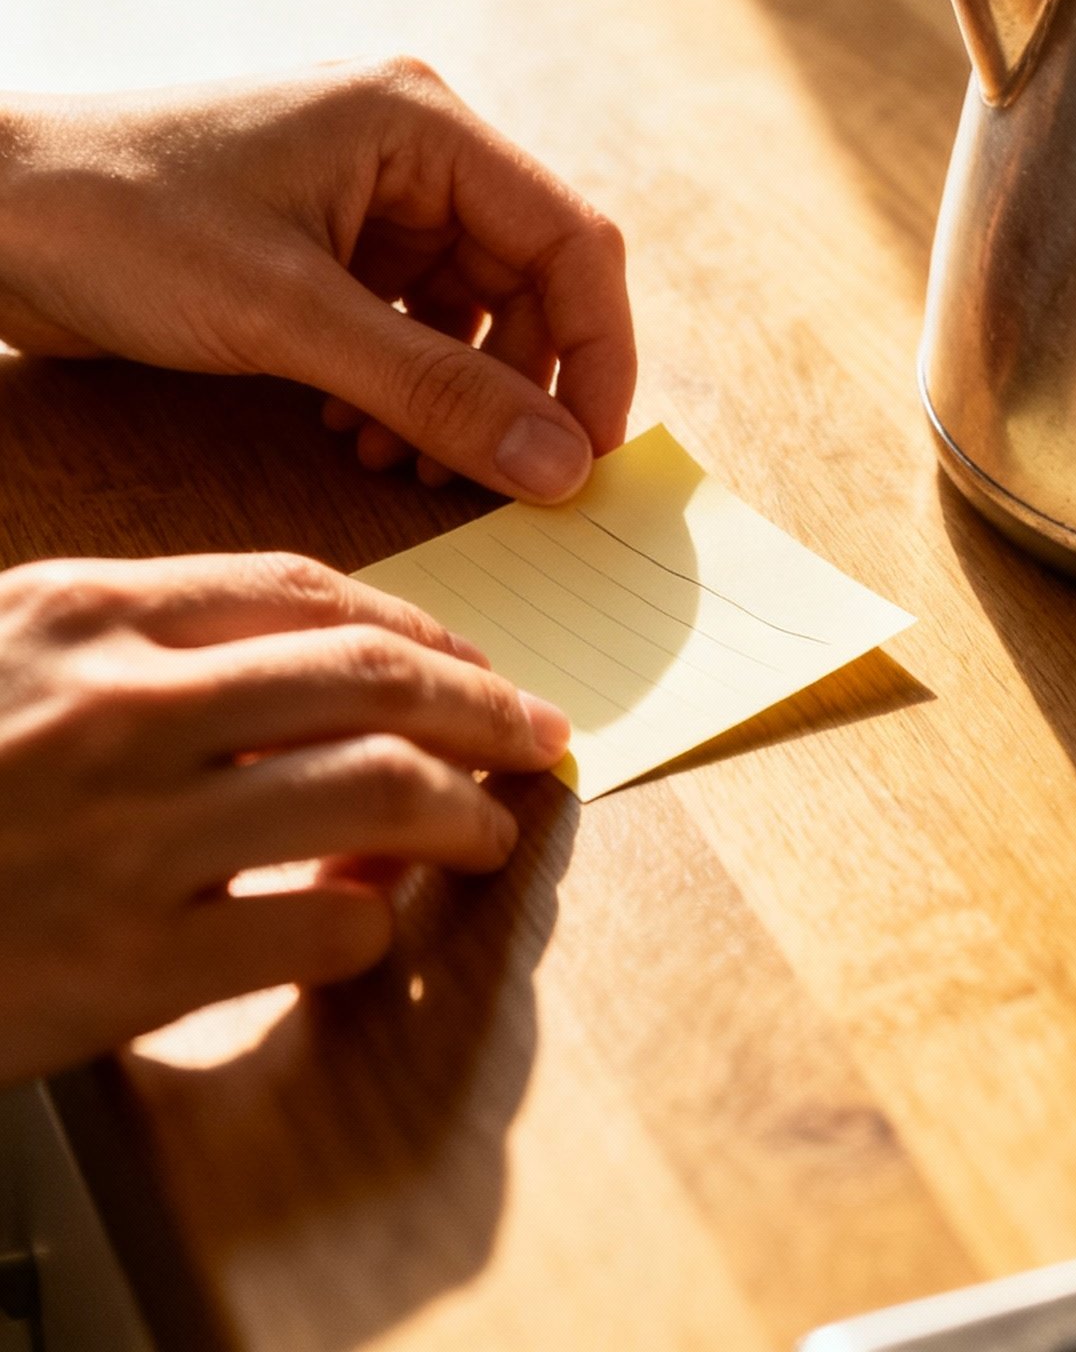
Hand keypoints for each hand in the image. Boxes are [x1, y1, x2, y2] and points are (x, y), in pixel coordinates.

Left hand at [0, 58, 635, 501]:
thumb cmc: (123, 222)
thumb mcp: (287, 317)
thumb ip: (434, 391)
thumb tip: (562, 465)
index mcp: (421, 122)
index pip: (570, 239)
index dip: (597, 354)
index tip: (588, 460)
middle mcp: (410, 150)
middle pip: (529, 283)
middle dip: (516, 390)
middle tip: (493, 483)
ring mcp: (365, 198)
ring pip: (471, 316)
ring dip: (453, 401)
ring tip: (396, 464)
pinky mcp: (321, 248)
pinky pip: (408, 327)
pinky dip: (401, 392)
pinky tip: (356, 436)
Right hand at [0, 548, 570, 1083]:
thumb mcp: (15, 652)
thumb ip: (145, 639)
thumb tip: (314, 660)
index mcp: (92, 614)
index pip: (308, 592)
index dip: (420, 628)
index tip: (476, 659)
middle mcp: (121, 709)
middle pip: (367, 681)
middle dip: (482, 706)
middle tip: (538, 733)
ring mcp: (129, 839)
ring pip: (370, 797)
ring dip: (461, 813)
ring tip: (492, 828)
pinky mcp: (129, 969)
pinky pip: (313, 936)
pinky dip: (371, 928)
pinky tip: (376, 924)